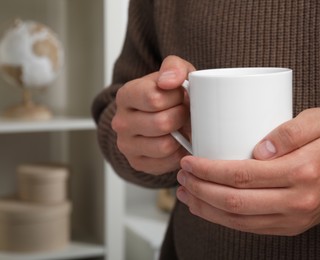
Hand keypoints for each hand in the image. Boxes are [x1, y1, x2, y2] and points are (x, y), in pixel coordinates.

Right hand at [112, 55, 194, 174]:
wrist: (163, 116)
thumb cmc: (170, 95)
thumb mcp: (175, 73)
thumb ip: (174, 68)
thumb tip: (168, 81)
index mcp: (126, 95)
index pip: (154, 99)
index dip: (176, 98)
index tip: (181, 96)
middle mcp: (121, 122)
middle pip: (161, 123)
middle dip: (181, 117)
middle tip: (184, 113)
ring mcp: (126, 145)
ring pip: (164, 146)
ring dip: (180, 137)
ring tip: (181, 127)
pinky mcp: (137, 163)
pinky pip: (166, 162)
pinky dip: (178, 154)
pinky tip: (178, 142)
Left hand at [176, 108, 319, 235]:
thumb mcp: (319, 122)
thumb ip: (291, 130)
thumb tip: (260, 149)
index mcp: (303, 171)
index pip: (244, 175)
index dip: (210, 170)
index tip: (190, 161)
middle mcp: (297, 200)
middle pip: (236, 201)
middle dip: (200, 189)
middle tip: (182, 175)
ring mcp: (292, 219)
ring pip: (238, 220)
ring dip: (205, 207)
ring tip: (185, 192)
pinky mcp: (287, 227)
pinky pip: (248, 228)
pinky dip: (221, 219)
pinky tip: (205, 207)